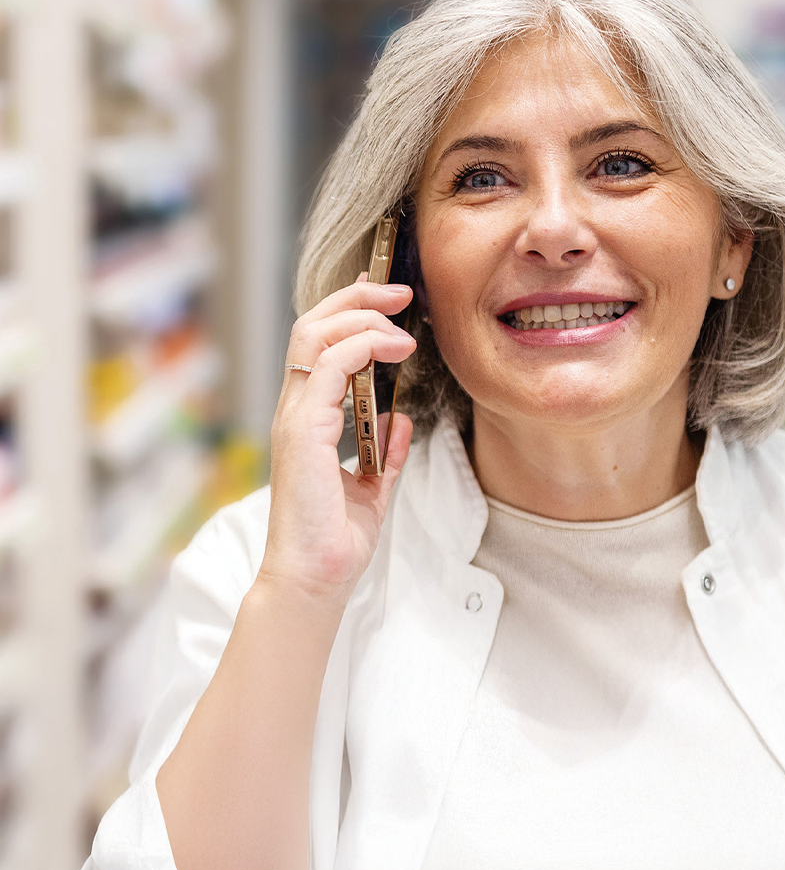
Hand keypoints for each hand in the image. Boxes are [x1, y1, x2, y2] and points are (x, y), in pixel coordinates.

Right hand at [258, 274, 416, 612]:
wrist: (316, 580)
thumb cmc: (336, 539)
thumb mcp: (373, 486)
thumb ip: (384, 450)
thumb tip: (403, 419)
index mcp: (309, 419)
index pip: (320, 346)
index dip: (350, 312)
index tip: (386, 297)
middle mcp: (297, 410)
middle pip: (313, 326)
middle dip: (357, 298)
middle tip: (399, 289)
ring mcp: (296, 418)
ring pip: (316, 335)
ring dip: (363, 315)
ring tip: (402, 318)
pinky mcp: (304, 430)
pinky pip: (331, 367)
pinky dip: (364, 346)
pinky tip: (397, 350)